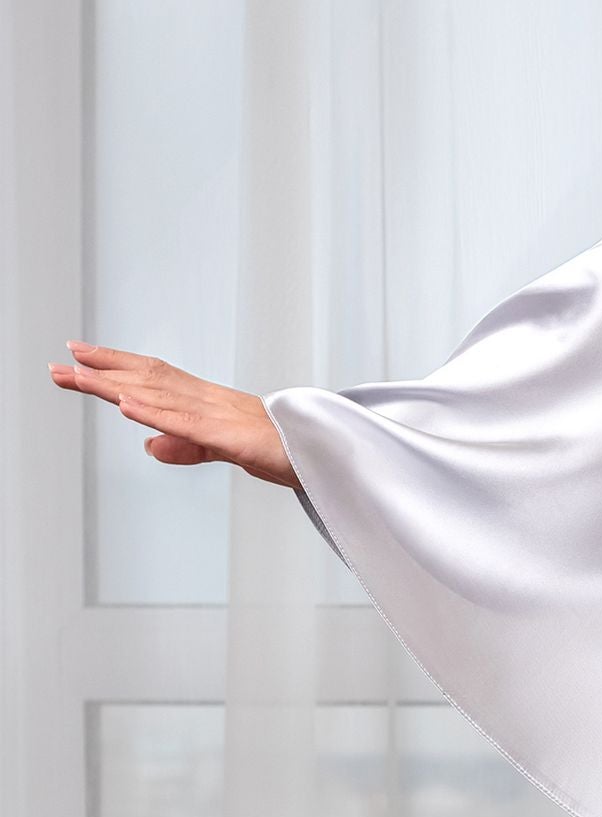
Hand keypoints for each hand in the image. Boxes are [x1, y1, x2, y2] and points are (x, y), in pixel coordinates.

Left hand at [47, 343, 297, 486]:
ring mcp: (220, 417)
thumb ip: (186, 447)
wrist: (326, 456)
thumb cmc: (282, 450)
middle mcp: (208, 401)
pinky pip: (188, 424)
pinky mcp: (232, 438)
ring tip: (77, 377)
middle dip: (101, 369)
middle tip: (60, 363)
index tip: (77, 360)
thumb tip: (150, 446)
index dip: (114, 367)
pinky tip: (126, 404)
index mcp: (205, 403)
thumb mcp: (223, 451)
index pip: (151, 379)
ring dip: (115, 385)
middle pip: (147, 379)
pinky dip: (155, 413)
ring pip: (159, 396)